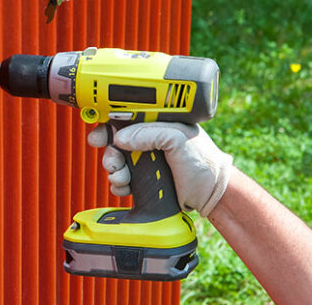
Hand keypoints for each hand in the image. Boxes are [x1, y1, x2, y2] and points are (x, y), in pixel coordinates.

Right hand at [87, 122, 233, 216]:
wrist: (212, 193)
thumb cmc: (203, 161)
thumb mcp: (178, 139)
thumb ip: (150, 134)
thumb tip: (120, 138)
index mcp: (157, 123)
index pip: (125, 118)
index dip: (108, 125)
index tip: (98, 135)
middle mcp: (149, 140)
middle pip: (116, 142)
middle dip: (109, 152)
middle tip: (112, 162)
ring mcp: (146, 160)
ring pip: (117, 162)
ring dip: (114, 171)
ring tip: (122, 178)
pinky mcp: (145, 180)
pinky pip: (122, 180)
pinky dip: (119, 185)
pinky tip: (125, 188)